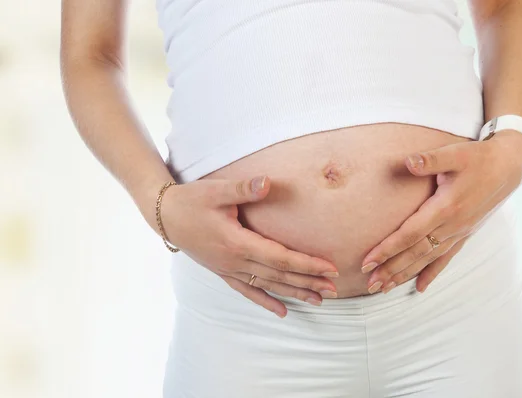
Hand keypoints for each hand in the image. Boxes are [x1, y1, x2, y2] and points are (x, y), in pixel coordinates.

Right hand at [160, 175, 338, 317]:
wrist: (164, 216)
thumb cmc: (191, 200)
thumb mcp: (216, 191)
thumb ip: (243, 188)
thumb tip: (267, 182)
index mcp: (237, 242)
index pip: (280, 257)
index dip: (307, 264)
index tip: (330, 268)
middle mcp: (235, 261)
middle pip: (279, 275)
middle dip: (308, 282)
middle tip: (335, 289)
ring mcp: (228, 269)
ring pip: (267, 285)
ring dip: (294, 293)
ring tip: (319, 301)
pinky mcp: (223, 271)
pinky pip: (247, 291)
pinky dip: (266, 301)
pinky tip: (282, 311)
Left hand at [361, 130, 521, 293]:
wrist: (508, 167)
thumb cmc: (478, 158)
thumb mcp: (455, 154)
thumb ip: (430, 160)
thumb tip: (408, 161)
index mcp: (445, 207)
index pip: (410, 234)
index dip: (388, 249)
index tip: (368, 261)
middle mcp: (452, 225)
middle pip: (415, 252)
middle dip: (391, 269)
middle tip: (370, 283)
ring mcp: (459, 232)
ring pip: (428, 259)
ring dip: (405, 274)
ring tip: (385, 288)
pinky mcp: (465, 233)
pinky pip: (445, 258)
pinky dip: (432, 273)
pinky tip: (420, 288)